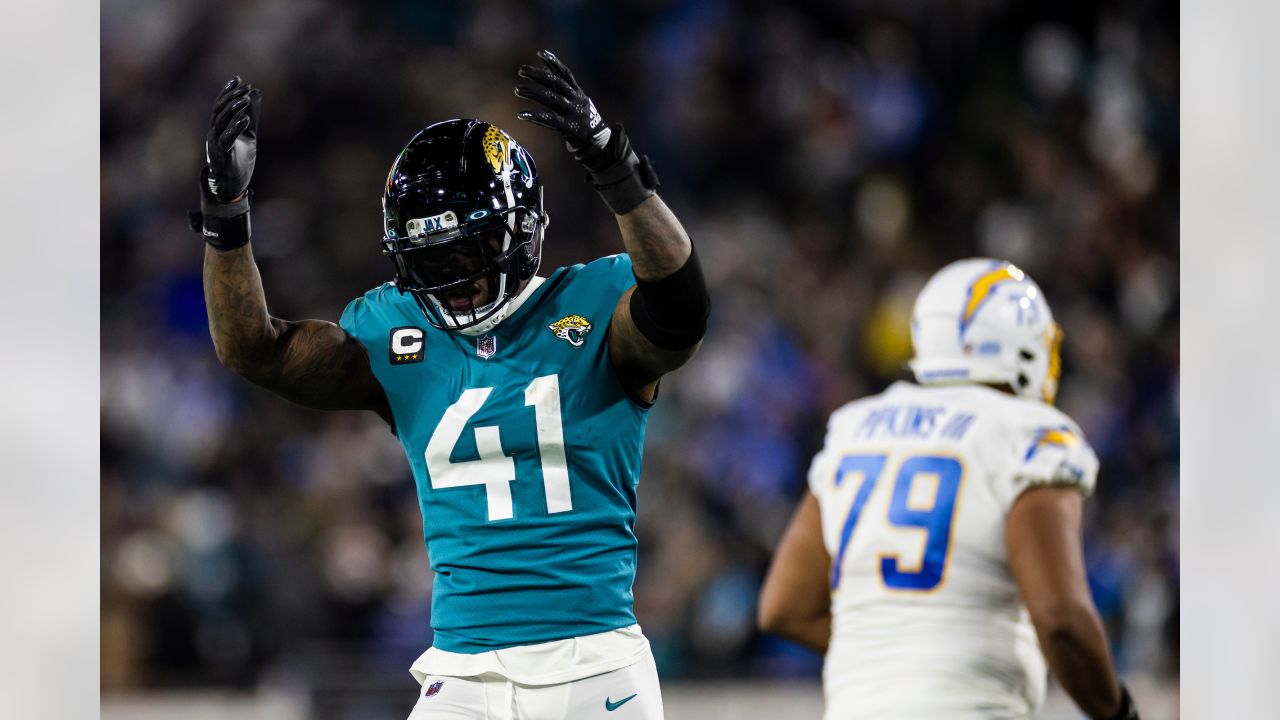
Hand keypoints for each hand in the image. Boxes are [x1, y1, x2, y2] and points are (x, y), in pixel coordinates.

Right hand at [204, 76, 261, 202]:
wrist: (233, 184)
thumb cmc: (240, 159)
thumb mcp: (249, 134)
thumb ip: (252, 115)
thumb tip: (257, 93)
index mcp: (218, 128)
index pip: (220, 105)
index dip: (227, 92)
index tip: (238, 80)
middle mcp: (213, 134)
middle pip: (219, 111)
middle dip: (231, 98)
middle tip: (244, 88)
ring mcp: (216, 145)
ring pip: (221, 123)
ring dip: (233, 110)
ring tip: (245, 99)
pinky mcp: (223, 156)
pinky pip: (227, 139)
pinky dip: (236, 128)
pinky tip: (245, 119)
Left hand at [514, 50, 612, 172]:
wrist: (598, 143)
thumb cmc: (582, 122)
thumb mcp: (577, 103)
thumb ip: (563, 89)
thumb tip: (546, 71)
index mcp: (578, 93)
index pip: (565, 73)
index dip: (554, 62)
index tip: (541, 53)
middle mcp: (576, 100)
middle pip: (556, 83)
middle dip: (538, 75)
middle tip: (521, 70)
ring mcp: (573, 113)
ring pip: (551, 99)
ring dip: (533, 93)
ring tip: (517, 89)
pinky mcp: (569, 126)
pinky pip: (550, 120)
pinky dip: (535, 116)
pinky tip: (521, 114)